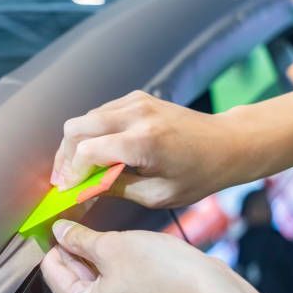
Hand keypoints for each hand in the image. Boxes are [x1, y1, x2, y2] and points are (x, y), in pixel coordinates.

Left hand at [40, 219, 218, 292]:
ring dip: (93, 253)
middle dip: (73, 247)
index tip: (57, 218)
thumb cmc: (161, 272)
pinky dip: (111, 264)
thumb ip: (79, 238)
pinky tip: (118, 243)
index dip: (53, 242)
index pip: (51, 271)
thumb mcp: (111, 246)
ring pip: (92, 277)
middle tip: (76, 216)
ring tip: (98, 227)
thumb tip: (58, 230)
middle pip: (70, 275)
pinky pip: (112, 283)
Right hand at [50, 91, 239, 207]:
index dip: (71, 173)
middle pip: (76, 128)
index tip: (66, 190)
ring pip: (84, 119)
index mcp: (143, 141)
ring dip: (75, 143)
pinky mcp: (137, 98)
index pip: (87, 152)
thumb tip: (85, 189)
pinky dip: (91, 132)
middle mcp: (136, 115)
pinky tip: (95, 152)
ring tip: (77, 168)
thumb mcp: (158, 194)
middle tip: (64, 179)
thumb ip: (117, 188)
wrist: (228, 143)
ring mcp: (136, 102)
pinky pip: (99, 113)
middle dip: (65, 156)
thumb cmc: (200, 174)